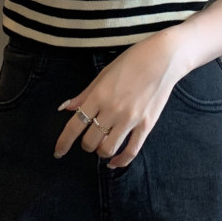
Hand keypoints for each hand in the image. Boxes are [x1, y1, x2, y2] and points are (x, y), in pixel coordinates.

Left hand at [53, 35, 183, 167]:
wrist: (162, 58)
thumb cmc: (131, 61)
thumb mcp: (104, 73)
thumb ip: (85, 94)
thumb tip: (66, 108)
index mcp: (99, 95)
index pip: (75, 124)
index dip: (64, 141)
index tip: (58, 152)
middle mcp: (113, 109)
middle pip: (90, 140)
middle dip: (85, 143)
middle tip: (88, 138)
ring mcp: (130, 119)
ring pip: (107, 149)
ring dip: (100, 151)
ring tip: (101, 145)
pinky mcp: (146, 125)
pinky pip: (131, 151)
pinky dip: (120, 161)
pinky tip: (114, 162)